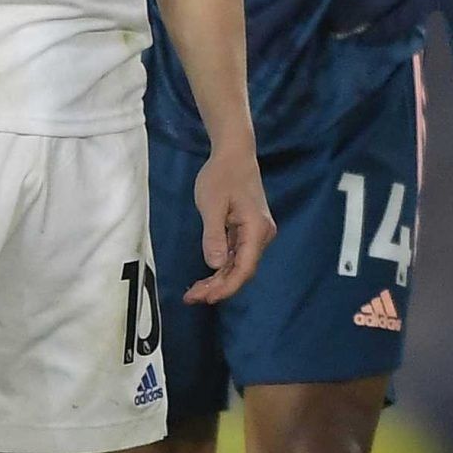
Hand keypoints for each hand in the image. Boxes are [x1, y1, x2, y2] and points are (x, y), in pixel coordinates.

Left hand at [183, 141, 273, 305]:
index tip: (206, 299)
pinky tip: (206, 278)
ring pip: (239, 266)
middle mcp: (262, 235)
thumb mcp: (212, 204)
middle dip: (218, 288)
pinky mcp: (248, 232)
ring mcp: (256, 234)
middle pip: (242, 271)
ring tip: (194, 293)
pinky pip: (236, 256)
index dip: (226, 287)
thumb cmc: (222, 175)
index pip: (244, 268)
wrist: (234, 154)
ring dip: (218, 281)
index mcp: (256, 229)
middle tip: (191, 298)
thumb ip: (214, 235)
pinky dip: (221, 268)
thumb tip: (216, 265)